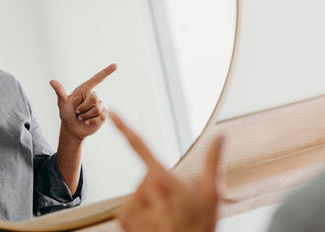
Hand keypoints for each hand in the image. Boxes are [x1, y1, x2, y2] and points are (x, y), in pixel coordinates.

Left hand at [50, 63, 116, 140]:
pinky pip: (100, 116)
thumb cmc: (66, 114)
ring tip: (81, 117)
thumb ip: (60, 92)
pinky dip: (90, 121)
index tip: (115, 65)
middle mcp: (93, 96)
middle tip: (77, 111)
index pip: (97, 78)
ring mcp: (100, 106)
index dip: (107, 71)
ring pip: (97, 109)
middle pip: (94, 98)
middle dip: (84, 107)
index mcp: (85, 89)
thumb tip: (51, 81)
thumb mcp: (62, 103)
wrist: (72, 129)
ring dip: (86, 115)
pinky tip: (87, 122)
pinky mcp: (103, 116)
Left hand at [109, 111, 223, 231]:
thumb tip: (221, 134)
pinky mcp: (124, 220)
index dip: (124, 127)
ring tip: (166, 216)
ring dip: (149, 202)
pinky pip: (129, 209)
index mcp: (162, 177)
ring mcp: (132, 205)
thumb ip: (213, 160)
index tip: (112, 112)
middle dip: (158, 187)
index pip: (139, 144)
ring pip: (138, 194)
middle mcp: (143, 189)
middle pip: (146, 177)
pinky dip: (139, 214)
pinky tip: (153, 223)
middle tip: (175, 204)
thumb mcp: (212, 192)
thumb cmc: (201, 224)